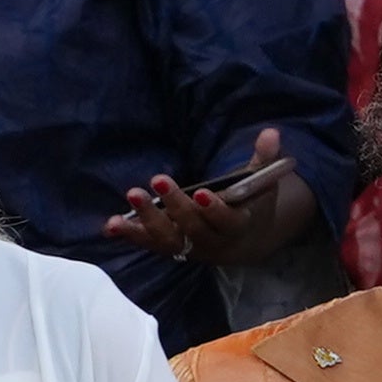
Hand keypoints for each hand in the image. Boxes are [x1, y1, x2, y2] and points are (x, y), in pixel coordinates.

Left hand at [104, 133, 309, 268]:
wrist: (243, 241)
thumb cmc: (251, 203)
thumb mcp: (262, 182)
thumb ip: (265, 159)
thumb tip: (271, 132)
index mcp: (238, 225)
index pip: (227, 221)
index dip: (215, 210)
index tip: (202, 193)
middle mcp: (212, 241)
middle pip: (192, 228)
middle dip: (175, 206)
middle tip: (158, 180)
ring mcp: (189, 247)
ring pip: (167, 239)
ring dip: (147, 220)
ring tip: (132, 196)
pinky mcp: (170, 248)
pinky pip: (149, 244)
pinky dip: (130, 235)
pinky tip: (110, 224)